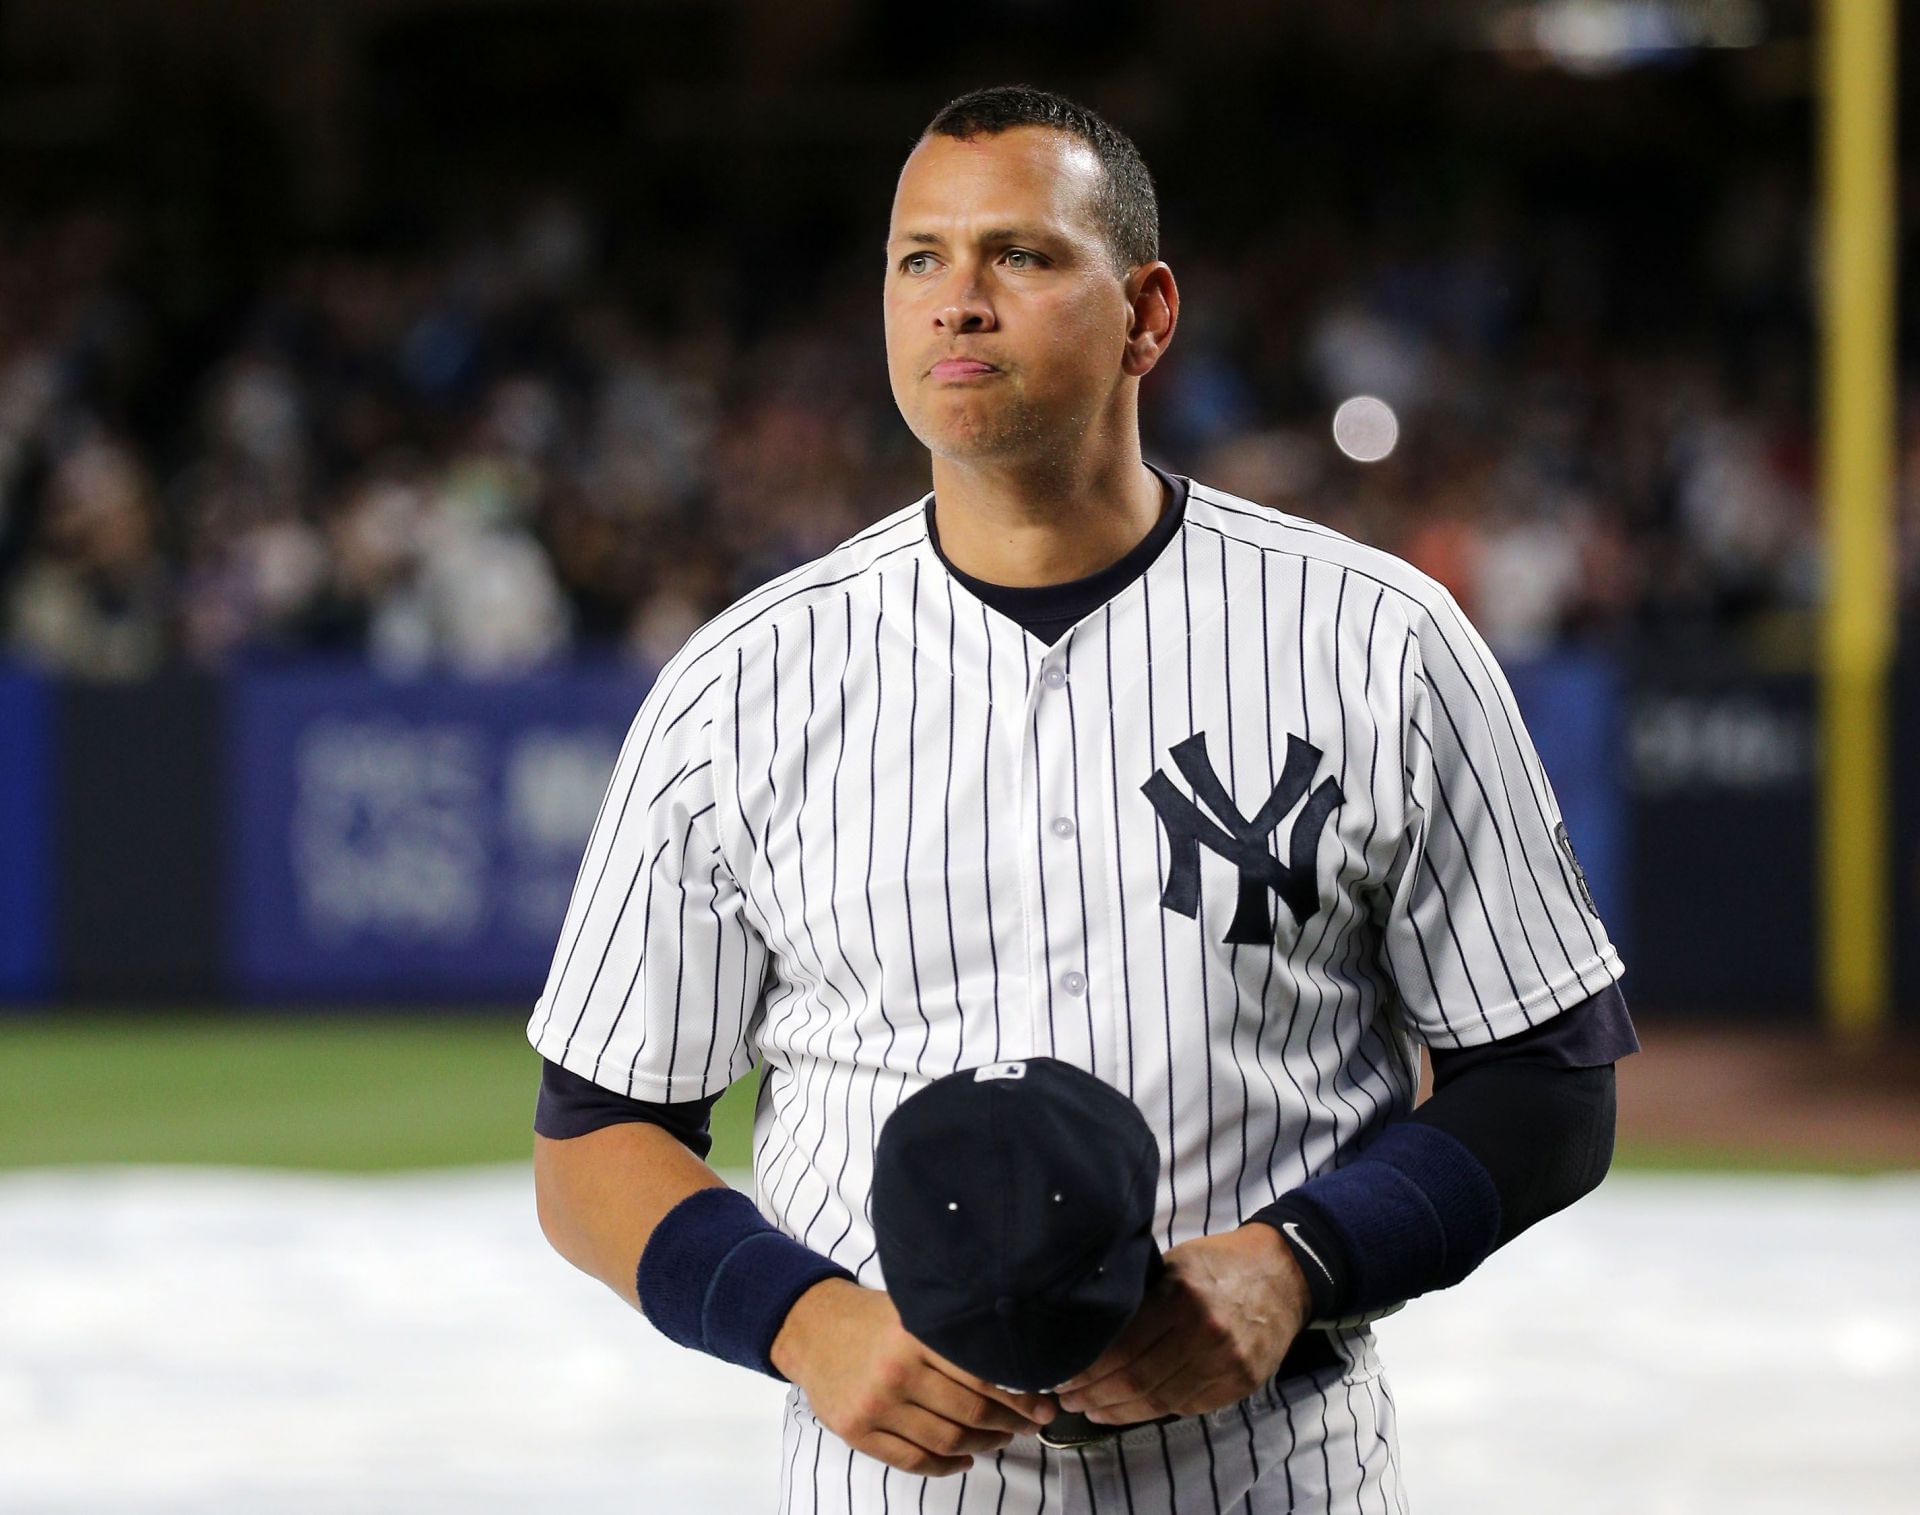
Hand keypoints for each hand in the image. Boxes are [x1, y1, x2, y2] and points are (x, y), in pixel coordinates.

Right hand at [769, 1278, 1056, 1476]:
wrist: (812, 1330)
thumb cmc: (873, 1319)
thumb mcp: (913, 1310)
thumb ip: (954, 1332)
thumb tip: (1017, 1356)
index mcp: (915, 1334)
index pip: (982, 1373)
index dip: (1021, 1396)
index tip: (1044, 1406)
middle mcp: (896, 1371)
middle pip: (970, 1411)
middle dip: (1011, 1423)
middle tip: (1031, 1424)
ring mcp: (875, 1405)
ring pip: (946, 1440)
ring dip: (983, 1445)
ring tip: (1001, 1439)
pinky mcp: (857, 1432)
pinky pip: (913, 1461)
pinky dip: (946, 1466)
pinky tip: (965, 1458)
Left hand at [1053, 1224, 1310, 1424]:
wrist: (1283, 1274)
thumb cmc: (1218, 1265)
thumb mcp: (1174, 1264)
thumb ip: (1140, 1298)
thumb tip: (1087, 1330)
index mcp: (1180, 1295)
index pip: (1122, 1346)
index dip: (1087, 1370)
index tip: (1062, 1377)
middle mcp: (1204, 1332)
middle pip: (1137, 1380)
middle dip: (1095, 1396)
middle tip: (1068, 1401)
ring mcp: (1226, 1361)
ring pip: (1161, 1401)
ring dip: (1119, 1412)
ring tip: (1093, 1410)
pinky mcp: (1241, 1383)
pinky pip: (1188, 1406)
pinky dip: (1155, 1411)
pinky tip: (1132, 1409)